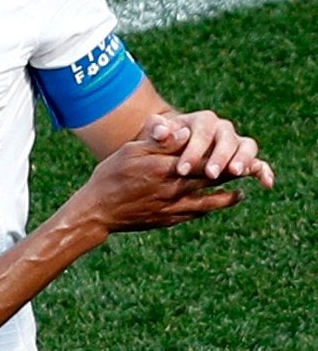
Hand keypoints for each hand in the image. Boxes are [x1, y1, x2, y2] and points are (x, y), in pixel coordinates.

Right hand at [81, 116, 244, 234]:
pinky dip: (218, 205)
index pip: (201, 157)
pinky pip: (201, 212)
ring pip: (212, 198)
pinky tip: (228, 200)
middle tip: (252, 165)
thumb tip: (185, 132)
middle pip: (212, 177)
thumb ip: (159, 142)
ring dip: (230, 191)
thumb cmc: (110, 175)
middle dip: (233, 170)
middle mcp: (174, 188)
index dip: (222, 152)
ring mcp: (174, 206)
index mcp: (164, 167)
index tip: (237, 145)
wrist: (98, 211)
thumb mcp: (130, 151)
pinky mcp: (171, 218)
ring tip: (244, 184)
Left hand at [148, 111, 273, 188]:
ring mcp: (236, 141)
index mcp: (202, 120)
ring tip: (234, 173)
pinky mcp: (244, 156)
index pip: (202, 131)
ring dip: (242, 159)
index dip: (193, 150)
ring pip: (247, 146)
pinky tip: (266, 183)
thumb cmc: (163, 140)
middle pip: (227, 138)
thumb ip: (156, 130)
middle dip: (219, 156)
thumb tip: (161, 131)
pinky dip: (264, 171)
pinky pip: (259, 162)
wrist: (174, 145)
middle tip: (210, 173)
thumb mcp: (155, 133)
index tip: (182, 169)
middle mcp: (223, 128)